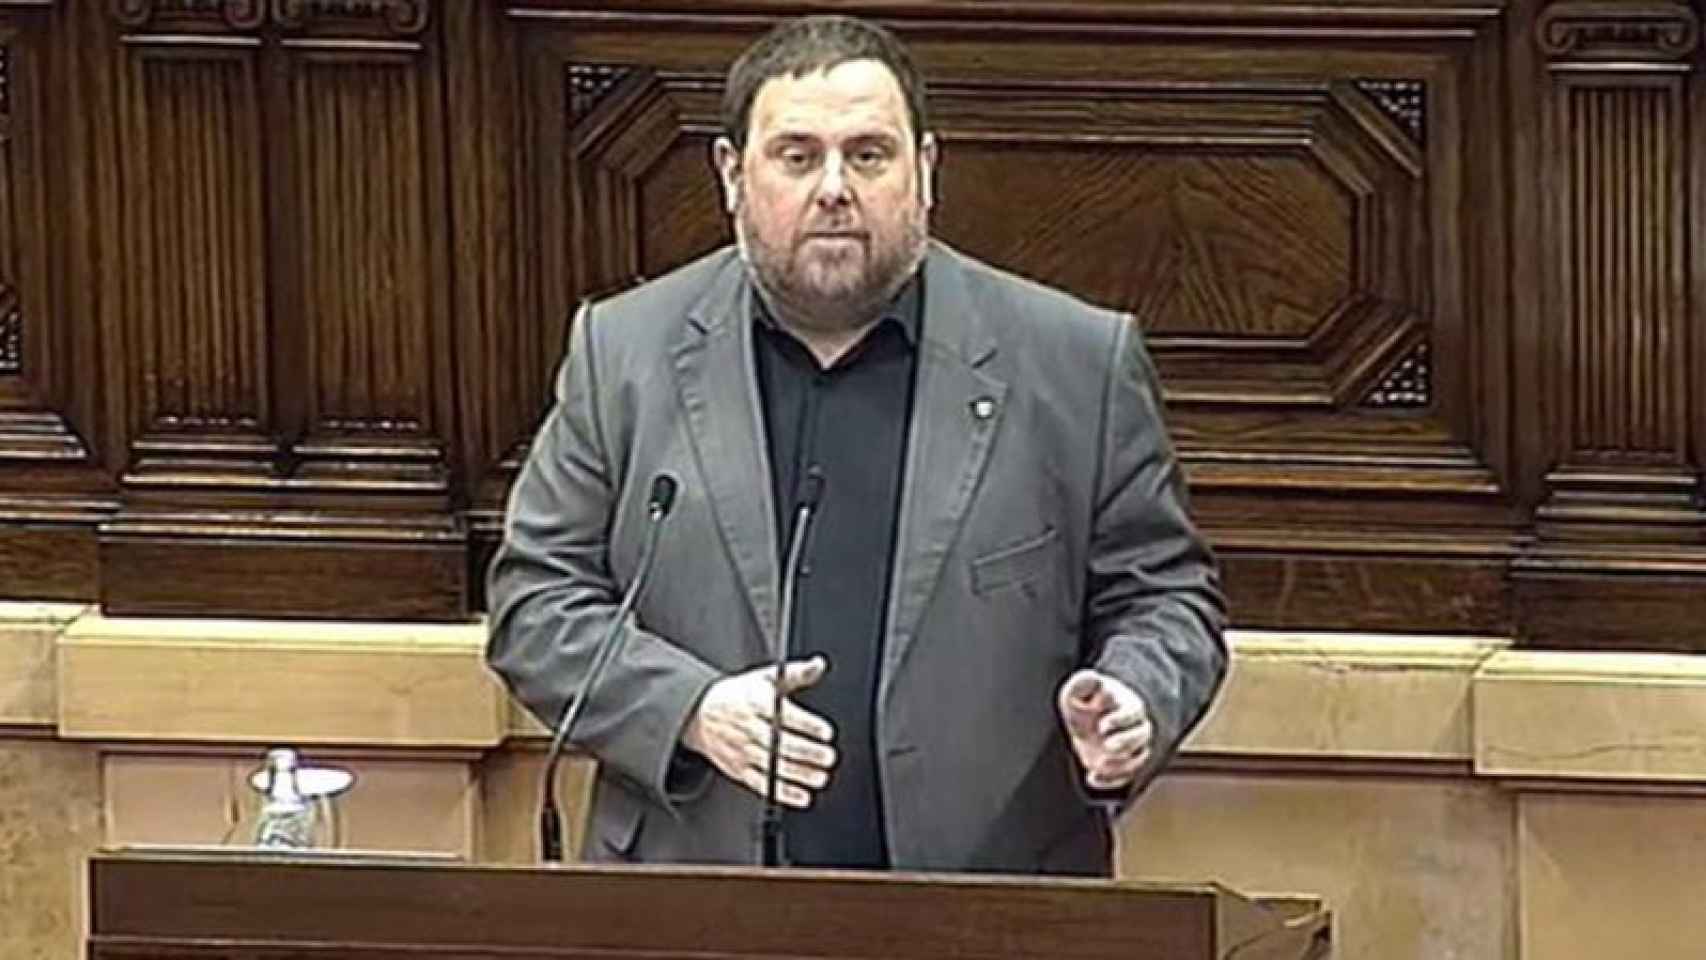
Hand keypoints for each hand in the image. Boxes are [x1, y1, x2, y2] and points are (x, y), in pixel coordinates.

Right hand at [681, 656, 836, 808]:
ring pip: (772, 766)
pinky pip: (761, 784)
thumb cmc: (737, 696)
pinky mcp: (739, 770)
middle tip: (828, 757)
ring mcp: (743, 751)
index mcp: (756, 703)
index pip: (783, 715)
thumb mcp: (763, 678)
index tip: (826, 732)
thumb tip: (819, 664)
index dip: (806, 725)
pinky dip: (782, 792)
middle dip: (806, 753)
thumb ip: (795, 673)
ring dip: (798, 774)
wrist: (698, 714)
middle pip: (779, 743)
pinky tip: (802, 796)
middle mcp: (749, 728)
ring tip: (820, 777)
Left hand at [1057, 669, 1152, 790]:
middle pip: (1142, 735)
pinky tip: (1093, 779)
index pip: (1134, 712)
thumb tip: (1091, 678)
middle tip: (1108, 746)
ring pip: (1139, 758)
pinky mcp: (1122, 766)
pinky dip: (1111, 781)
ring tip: (1100, 764)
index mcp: (1126, 706)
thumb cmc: (1087, 702)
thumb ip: (1082, 684)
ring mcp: (1129, 749)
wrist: (1090, 719)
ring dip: (1121, 764)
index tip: (1103, 725)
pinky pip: (1126, 777)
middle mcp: (1133, 728)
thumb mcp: (1079, 690)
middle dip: (1126, 742)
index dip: (1121, 719)